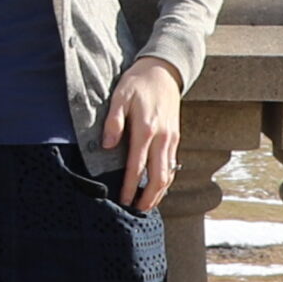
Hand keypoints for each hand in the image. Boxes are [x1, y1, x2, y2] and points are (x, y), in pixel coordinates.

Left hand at [100, 55, 181, 211]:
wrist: (164, 70)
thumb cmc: (138, 82)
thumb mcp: (120, 96)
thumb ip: (113, 122)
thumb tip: (107, 146)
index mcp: (146, 130)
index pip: (138, 167)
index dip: (131, 187)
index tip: (123, 201)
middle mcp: (162, 138)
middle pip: (159, 177)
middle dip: (149, 198)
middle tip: (136, 211)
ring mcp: (172, 138)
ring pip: (169, 173)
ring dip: (159, 192)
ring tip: (147, 205)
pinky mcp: (175, 137)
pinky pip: (172, 164)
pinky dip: (166, 179)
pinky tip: (158, 186)